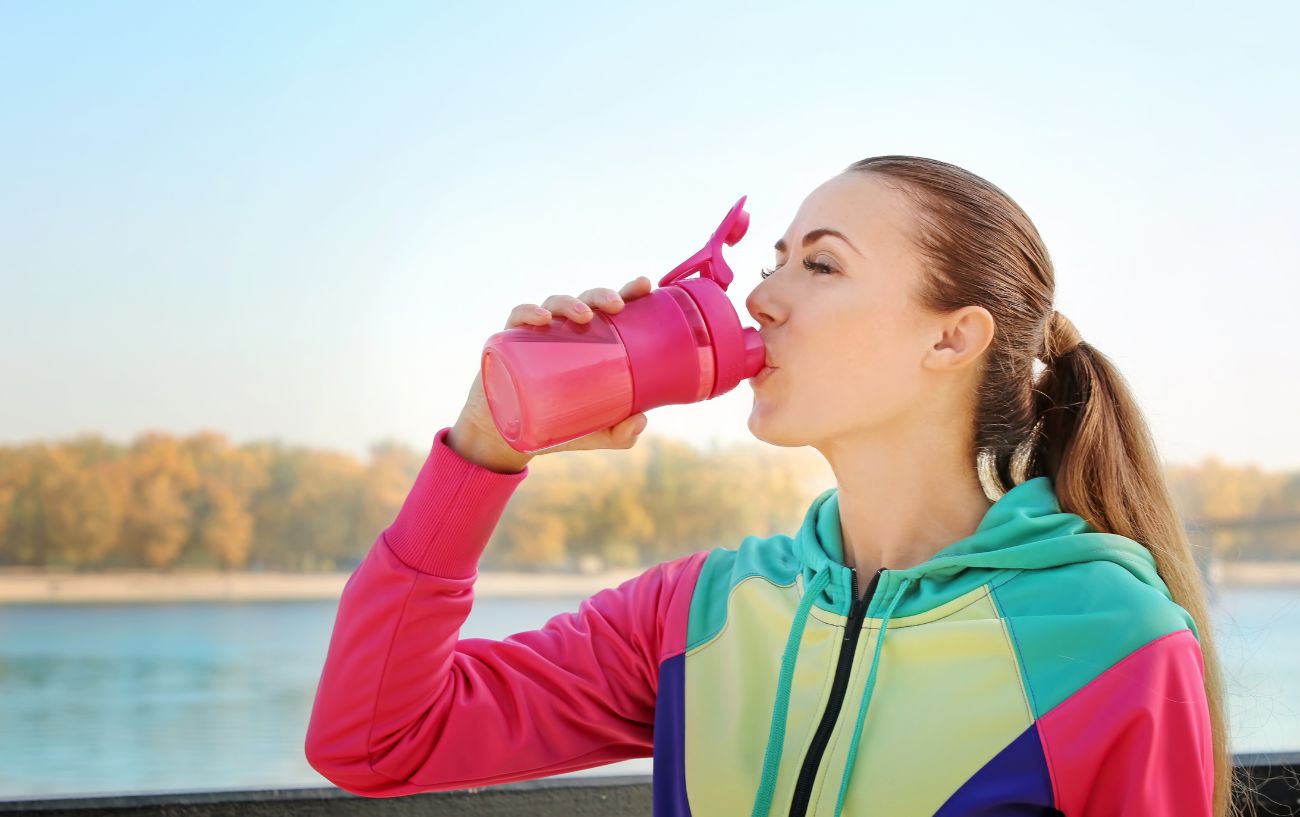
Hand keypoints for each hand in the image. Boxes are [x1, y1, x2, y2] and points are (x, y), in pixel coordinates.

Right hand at [451, 276, 655, 471]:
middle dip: (602, 295)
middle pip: (586, 301)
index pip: (611, 310)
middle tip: (617, 306)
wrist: (507, 437)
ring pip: (554, 304)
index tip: (644, 285)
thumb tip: (641, 420)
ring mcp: (538, 334)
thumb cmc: (557, 425)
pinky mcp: (509, 341)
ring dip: (569, 303)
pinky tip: (541, 319)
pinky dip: (528, 312)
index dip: (628, 292)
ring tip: (583, 316)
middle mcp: (566, 332)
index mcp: (592, 342)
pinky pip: (517, 317)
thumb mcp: (594, 433)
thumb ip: (620, 433)